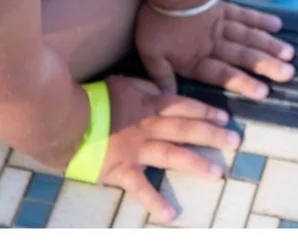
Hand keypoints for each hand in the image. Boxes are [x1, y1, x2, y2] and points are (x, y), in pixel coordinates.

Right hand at [97, 76, 239, 222]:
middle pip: (184, 128)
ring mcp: (135, 149)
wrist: (62, 118)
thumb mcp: (117, 83)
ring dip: (195, 163)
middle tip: (235, 141)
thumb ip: (139, 87)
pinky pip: (140, 187)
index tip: (224, 116)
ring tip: (216, 173)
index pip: (181, 105)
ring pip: (171, 154)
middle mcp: (145, 127)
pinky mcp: (120, 169)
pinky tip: (170, 214)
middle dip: (211, 134)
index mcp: (145, 105)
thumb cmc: (87, 98)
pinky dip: (154, 202)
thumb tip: (158, 88)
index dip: (203, 110)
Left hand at [133, 0, 295, 99]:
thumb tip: (167, 98)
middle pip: (242, 56)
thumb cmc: (155, 22)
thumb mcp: (150, 54)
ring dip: (270, 46)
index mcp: (197, 58)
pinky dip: (261, 20)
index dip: (242, 83)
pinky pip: (245, 15)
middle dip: (266, 66)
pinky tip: (278, 25)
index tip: (264, 92)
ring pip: (249, 37)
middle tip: (289, 74)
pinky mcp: (221, 6)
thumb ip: (161, 76)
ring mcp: (220, 23)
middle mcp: (214, 43)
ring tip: (289, 55)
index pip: (222, 74)